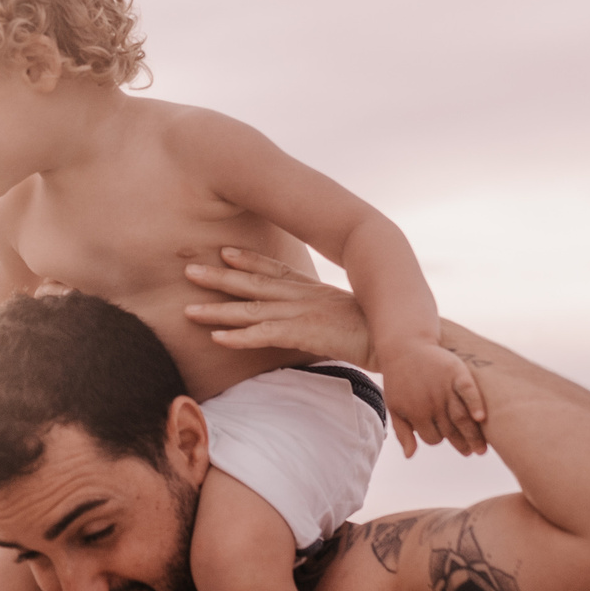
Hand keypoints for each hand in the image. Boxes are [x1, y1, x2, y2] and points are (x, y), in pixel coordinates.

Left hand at [181, 246, 373, 364]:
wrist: (402, 337)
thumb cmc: (381, 329)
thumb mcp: (350, 317)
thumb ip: (330, 317)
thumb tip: (325, 325)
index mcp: (314, 289)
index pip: (276, 270)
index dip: (249, 261)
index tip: (225, 252)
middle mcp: (303, 296)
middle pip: (254, 284)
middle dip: (219, 277)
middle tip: (187, 269)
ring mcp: (302, 313)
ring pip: (251, 309)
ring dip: (217, 309)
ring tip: (187, 309)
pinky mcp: (306, 333)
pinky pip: (265, 335)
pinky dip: (239, 337)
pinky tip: (216, 338)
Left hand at [376, 339, 487, 457]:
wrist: (404, 344)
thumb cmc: (399, 379)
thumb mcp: (395, 406)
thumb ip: (402, 432)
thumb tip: (410, 456)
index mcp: (415, 413)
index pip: (433, 438)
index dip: (440, 439)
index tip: (449, 439)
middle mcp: (431, 403)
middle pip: (451, 431)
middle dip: (464, 444)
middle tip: (476, 452)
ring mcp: (444, 388)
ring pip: (461, 418)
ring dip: (473, 435)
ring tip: (482, 449)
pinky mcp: (456, 373)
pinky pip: (468, 391)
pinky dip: (475, 404)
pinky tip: (481, 417)